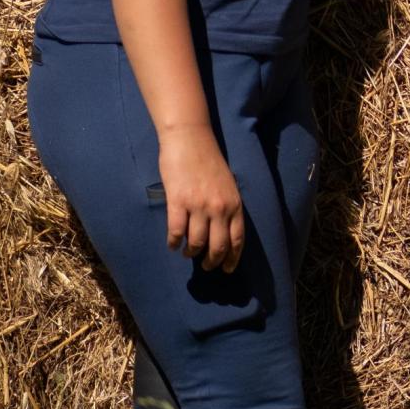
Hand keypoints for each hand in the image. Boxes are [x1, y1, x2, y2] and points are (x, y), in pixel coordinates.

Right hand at [157, 126, 244, 271]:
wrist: (190, 139)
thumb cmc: (209, 161)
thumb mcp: (228, 185)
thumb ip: (227, 207)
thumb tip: (221, 231)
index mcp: (235, 204)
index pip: (237, 240)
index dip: (232, 259)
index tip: (227, 269)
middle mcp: (220, 208)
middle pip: (218, 247)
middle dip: (211, 261)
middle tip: (206, 265)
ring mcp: (199, 206)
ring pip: (196, 243)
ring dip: (190, 252)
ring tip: (187, 252)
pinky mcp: (178, 202)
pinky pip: (175, 232)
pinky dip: (173, 242)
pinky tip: (172, 244)